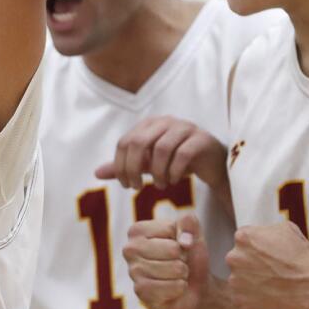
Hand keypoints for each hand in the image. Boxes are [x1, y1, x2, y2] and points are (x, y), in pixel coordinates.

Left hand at [95, 115, 227, 192]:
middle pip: (139, 141)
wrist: (212, 165)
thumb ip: (125, 167)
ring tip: (160, 185)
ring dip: (157, 171)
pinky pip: (183, 153)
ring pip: (161, 147)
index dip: (121, 165)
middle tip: (138, 187)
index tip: (127, 186)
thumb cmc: (176, 163)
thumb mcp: (147, 166)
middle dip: (134, 168)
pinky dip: (175, 171)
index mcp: (149, 124)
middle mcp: (165, 121)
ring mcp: (185, 127)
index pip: (125, 142)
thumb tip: (96, 173)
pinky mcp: (201, 138)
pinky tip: (174, 181)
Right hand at [124, 212, 208, 308]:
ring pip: (174, 269)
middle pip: (172, 249)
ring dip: (182, 274)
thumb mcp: (193, 234)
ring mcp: (133, 271)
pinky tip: (173, 289)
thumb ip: (189, 223)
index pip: (170, 229)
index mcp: (137, 231)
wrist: (191, 287)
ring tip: (176, 275)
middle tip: (178, 262)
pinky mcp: (141, 292)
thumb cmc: (188, 257)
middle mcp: (130, 249)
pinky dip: (180, 288)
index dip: (182, 238)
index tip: (177, 245)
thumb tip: (185, 241)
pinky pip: (172, 287)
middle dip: (183, 257)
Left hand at [225, 221, 308, 308]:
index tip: (270, 258)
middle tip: (272, 273)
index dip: (258, 250)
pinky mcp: (240, 301)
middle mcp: (233, 257)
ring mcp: (235, 281)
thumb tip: (262, 235)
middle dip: (252, 266)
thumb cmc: (303, 257)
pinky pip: (243, 300)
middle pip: (239, 261)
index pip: (244, 242)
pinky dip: (254, 301)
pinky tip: (270, 297)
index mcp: (243, 237)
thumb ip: (267, 231)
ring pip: (240, 281)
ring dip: (252, 283)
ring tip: (273, 287)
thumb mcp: (286, 229)